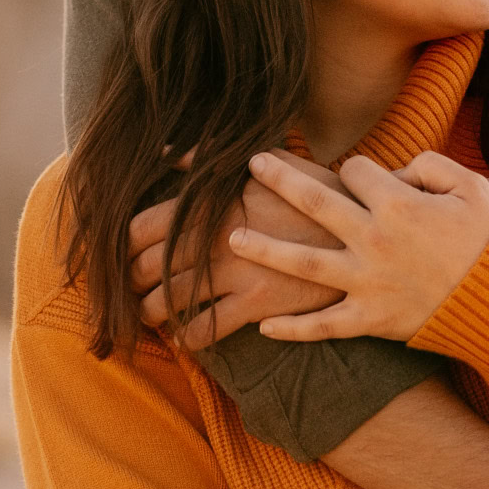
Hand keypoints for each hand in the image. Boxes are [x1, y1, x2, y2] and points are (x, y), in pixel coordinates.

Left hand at [130, 157, 348, 348]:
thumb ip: (209, 158)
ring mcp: (235, 271)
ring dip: (152, 313)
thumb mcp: (264, 164)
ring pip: (170, 300)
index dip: (122, 246)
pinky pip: (207, 328)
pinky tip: (185, 338)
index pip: (141, 226)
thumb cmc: (314, 192)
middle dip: (130, 283)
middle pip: (148, 266)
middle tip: (129, 290)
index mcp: (212, 200)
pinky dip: (189, 337)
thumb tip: (167, 150)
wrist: (365, 228)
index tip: (122, 255)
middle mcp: (215, 235)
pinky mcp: (258, 302)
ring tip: (150, 316)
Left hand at [234, 151, 488, 343]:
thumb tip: (396, 170)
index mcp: (397, 204)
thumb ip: (430, 165)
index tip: (361, 178)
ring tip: (234, 239)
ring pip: (302, 264)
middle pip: (313, 203)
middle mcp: (373, 240)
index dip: (356, 170)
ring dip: (264, 250)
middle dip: (279, 180)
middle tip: (251, 166)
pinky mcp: (369, 320)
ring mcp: (366, 282)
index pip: (355, 171)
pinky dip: (292, 329)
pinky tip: (262, 326)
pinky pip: (323, 326)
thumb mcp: (471, 187)